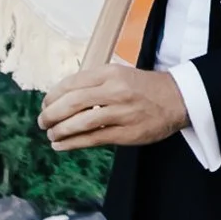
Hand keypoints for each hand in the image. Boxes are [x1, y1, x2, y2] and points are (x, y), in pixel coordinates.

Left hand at [38, 62, 187, 151]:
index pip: (71, 83)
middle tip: (42, 121)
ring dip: (60, 130)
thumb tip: (62, 98)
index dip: (53, 96)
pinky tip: (61, 145)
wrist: (178, 99)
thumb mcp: (119, 74)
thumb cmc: (145, 88)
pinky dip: (73, 143)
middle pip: (72, 103)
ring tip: (51, 134)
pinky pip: (94, 138)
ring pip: (80, 122)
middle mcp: (115, 91)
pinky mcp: (127, 133)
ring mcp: (122, 113)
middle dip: (51, 114)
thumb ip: (94, 83)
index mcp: (110, 73)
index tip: (45, 104)